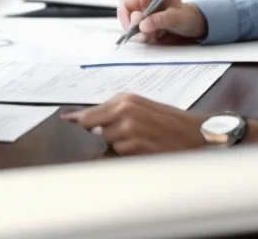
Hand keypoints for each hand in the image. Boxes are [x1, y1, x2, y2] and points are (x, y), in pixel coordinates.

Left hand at [61, 94, 205, 155]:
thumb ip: (118, 112)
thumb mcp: (144, 108)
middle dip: (95, 137)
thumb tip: (89, 122)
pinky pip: (115, 156)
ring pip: (103, 144)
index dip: (75, 122)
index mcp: (126, 99)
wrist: (195, 134)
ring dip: (111, 148)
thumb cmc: (172, 123)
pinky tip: (136, 152)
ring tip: (133, 144)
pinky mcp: (133, 147)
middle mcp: (124, 111)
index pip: (88, 114)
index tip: (63, 124)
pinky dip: (121, 157)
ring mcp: (128, 130)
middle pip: (90, 129)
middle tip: (108, 139)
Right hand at [117, 0, 207, 44]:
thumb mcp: (177, 17)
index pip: (126, 4)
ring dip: (143, 35)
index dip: (126, 17)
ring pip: (131, 28)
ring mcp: (143, 13)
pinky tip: (158, 35)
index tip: (134, 29)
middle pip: (127, 18)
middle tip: (150, 35)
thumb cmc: (188, 15)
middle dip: (136, 30)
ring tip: (159, 34)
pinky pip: (138, 34)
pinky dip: (146, 38)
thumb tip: (142, 25)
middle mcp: (143, 1)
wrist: (194, 23)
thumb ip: (160, 19)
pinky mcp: (144, 24)